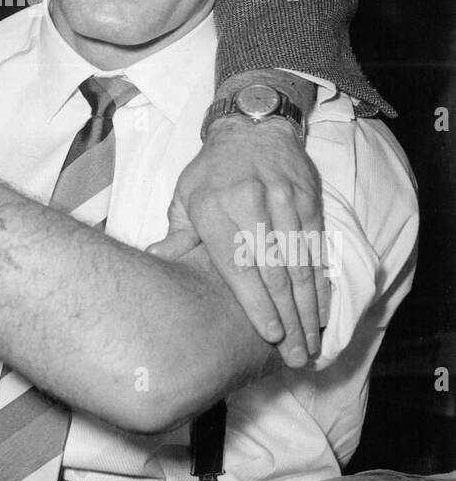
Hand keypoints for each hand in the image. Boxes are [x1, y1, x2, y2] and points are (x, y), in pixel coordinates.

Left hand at [159, 117, 329, 367]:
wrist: (253, 125)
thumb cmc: (212, 170)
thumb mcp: (185, 195)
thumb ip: (177, 233)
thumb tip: (156, 261)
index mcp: (216, 209)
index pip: (239, 264)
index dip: (257, 302)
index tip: (269, 334)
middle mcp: (252, 206)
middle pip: (274, 271)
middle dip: (288, 318)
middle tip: (295, 355)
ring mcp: (285, 203)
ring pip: (301, 264)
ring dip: (309, 308)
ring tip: (312, 343)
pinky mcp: (309, 201)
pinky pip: (317, 248)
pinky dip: (322, 282)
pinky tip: (324, 310)